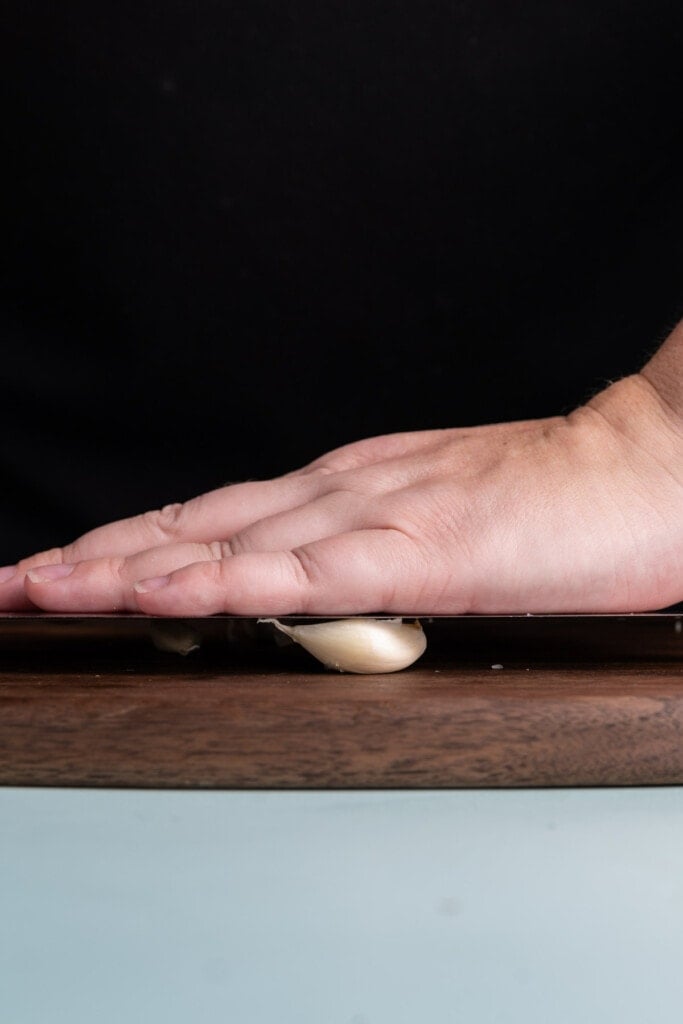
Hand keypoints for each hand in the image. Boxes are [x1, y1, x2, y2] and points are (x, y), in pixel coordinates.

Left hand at [3, 373, 682, 614]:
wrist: (639, 467)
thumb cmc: (551, 504)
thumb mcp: (431, 525)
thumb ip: (365, 553)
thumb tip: (311, 586)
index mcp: (343, 490)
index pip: (210, 522)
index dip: (127, 549)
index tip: (61, 572)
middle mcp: (339, 492)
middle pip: (193, 527)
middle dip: (95, 559)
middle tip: (14, 584)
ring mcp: (374, 513)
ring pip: (227, 543)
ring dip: (129, 567)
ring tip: (46, 589)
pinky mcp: (421, 546)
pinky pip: (305, 570)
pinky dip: (226, 580)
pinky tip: (168, 593)